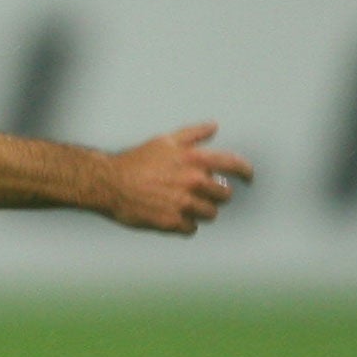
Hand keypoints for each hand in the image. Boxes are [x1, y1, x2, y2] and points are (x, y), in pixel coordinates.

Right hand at [109, 123, 253, 234]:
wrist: (108, 184)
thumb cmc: (135, 161)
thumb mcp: (164, 141)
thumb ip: (192, 134)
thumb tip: (213, 127)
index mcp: (195, 160)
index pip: (233, 165)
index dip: (245, 172)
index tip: (248, 178)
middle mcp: (194, 182)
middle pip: (224, 195)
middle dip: (215, 195)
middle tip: (200, 194)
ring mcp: (184, 204)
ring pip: (209, 214)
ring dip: (200, 211)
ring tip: (182, 206)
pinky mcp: (173, 222)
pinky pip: (191, 228)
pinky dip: (184, 224)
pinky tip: (171, 216)